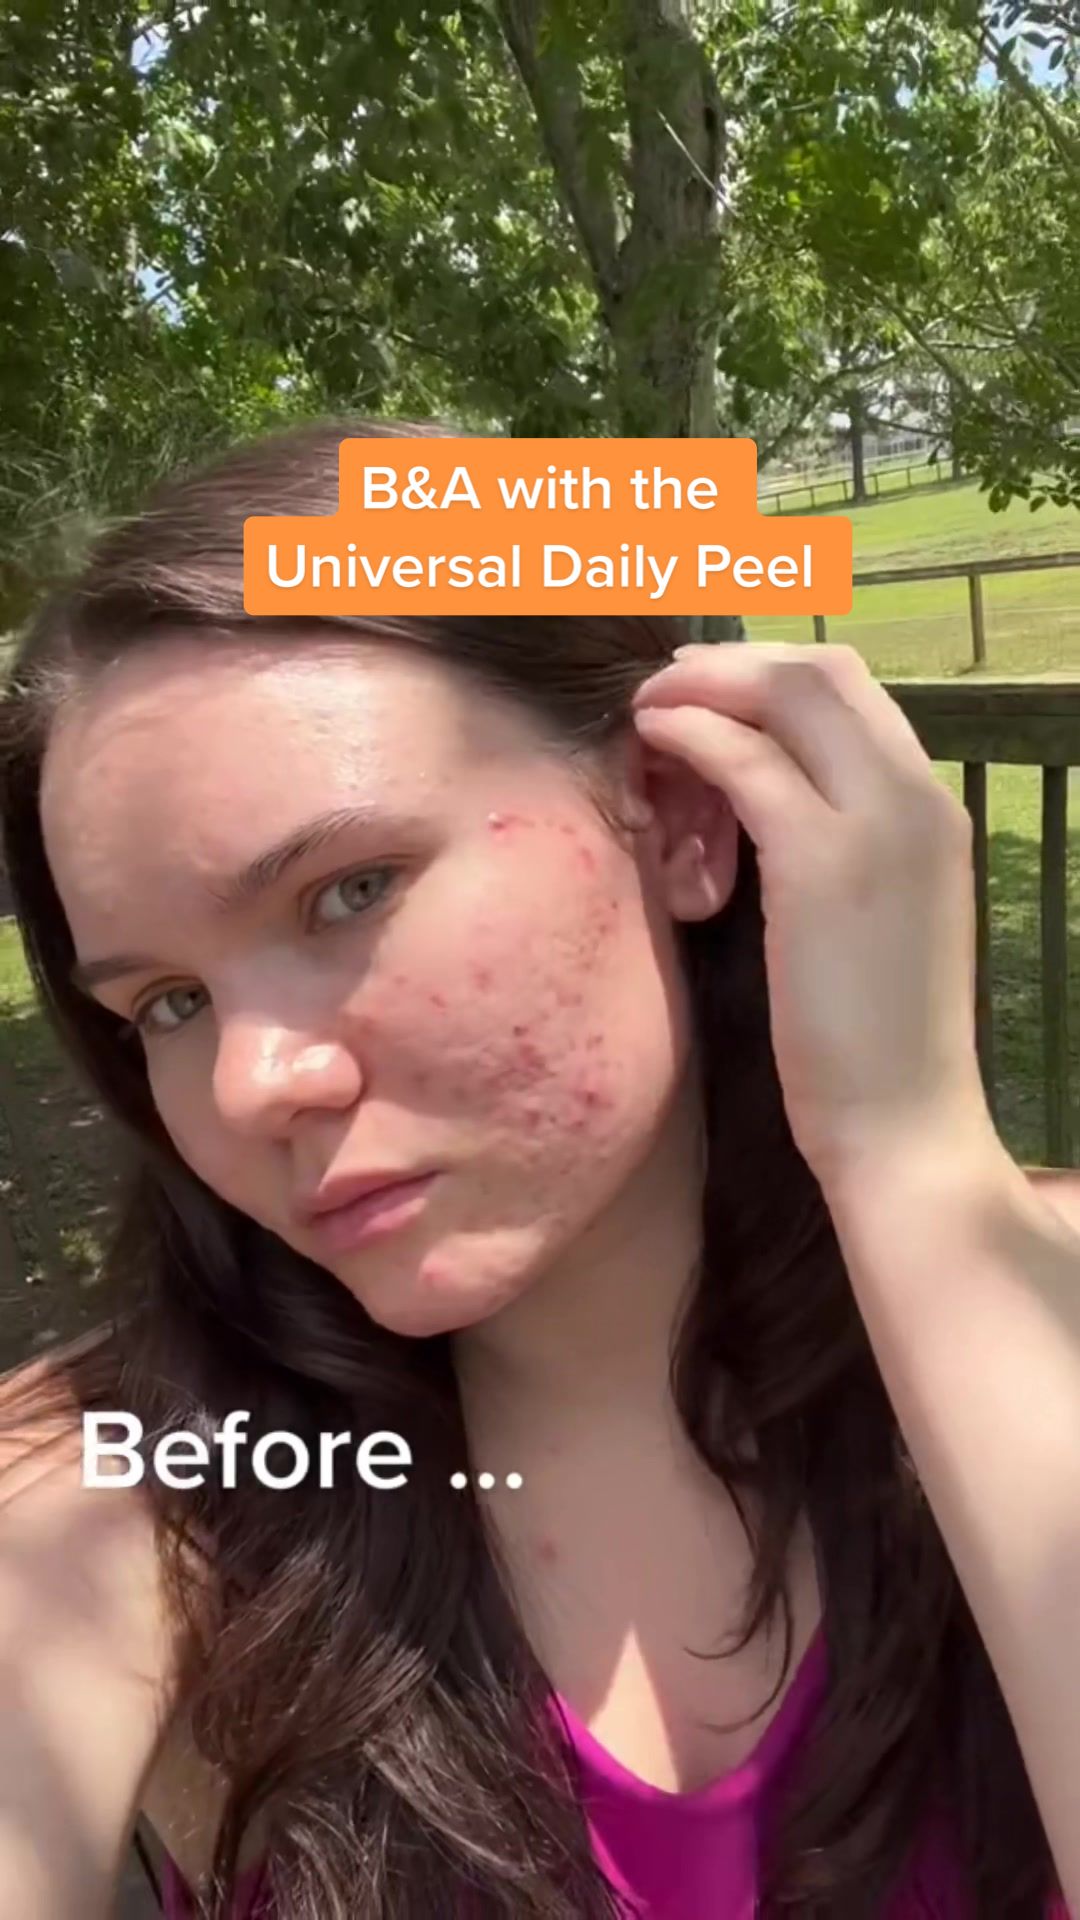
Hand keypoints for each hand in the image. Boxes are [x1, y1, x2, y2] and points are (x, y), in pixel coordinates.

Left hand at [632, 642, 996, 1193]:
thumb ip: (838, 846)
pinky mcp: (823, 864)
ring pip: (789, 694)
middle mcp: (918, 796)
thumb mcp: (871, 916)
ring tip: (646, 707)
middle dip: (733, 661)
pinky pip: (748, 761)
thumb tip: (770, 801)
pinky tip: (653, 741)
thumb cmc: (876, 1041)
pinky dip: (694, 733)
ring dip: (705, 686)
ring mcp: (878, 824)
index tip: (707, 685)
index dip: (770, 669)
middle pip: (824, 669)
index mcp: (933, 807)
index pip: (856, 689)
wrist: (905, 1123)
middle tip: (665, 683)